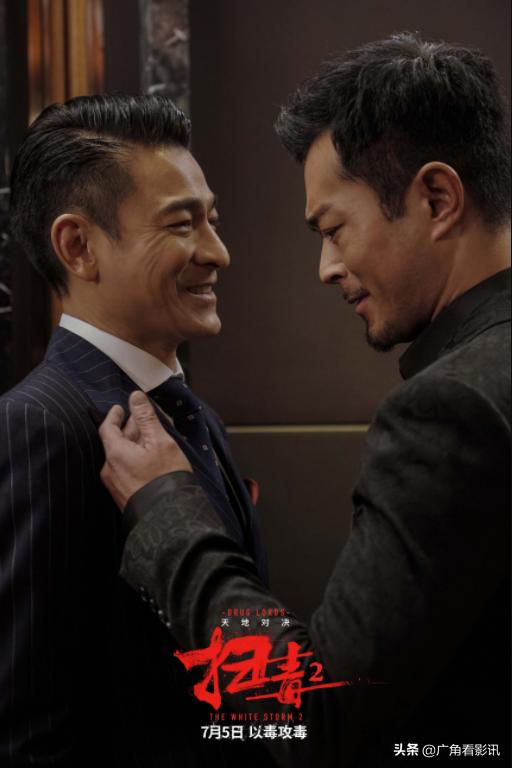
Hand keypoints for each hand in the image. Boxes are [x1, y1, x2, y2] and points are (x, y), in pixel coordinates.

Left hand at [99, 391, 192, 511]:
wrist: (169, 517)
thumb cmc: (166, 479)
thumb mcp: (160, 442)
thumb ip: (146, 418)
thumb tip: (135, 397)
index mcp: (115, 454)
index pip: (107, 428)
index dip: (114, 416)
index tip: (119, 408)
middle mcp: (110, 470)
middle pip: (115, 442)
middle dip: (128, 429)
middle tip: (140, 419)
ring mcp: (115, 485)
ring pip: (121, 457)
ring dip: (132, 444)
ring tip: (149, 438)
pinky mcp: (123, 496)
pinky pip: (125, 470)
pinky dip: (134, 459)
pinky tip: (148, 459)